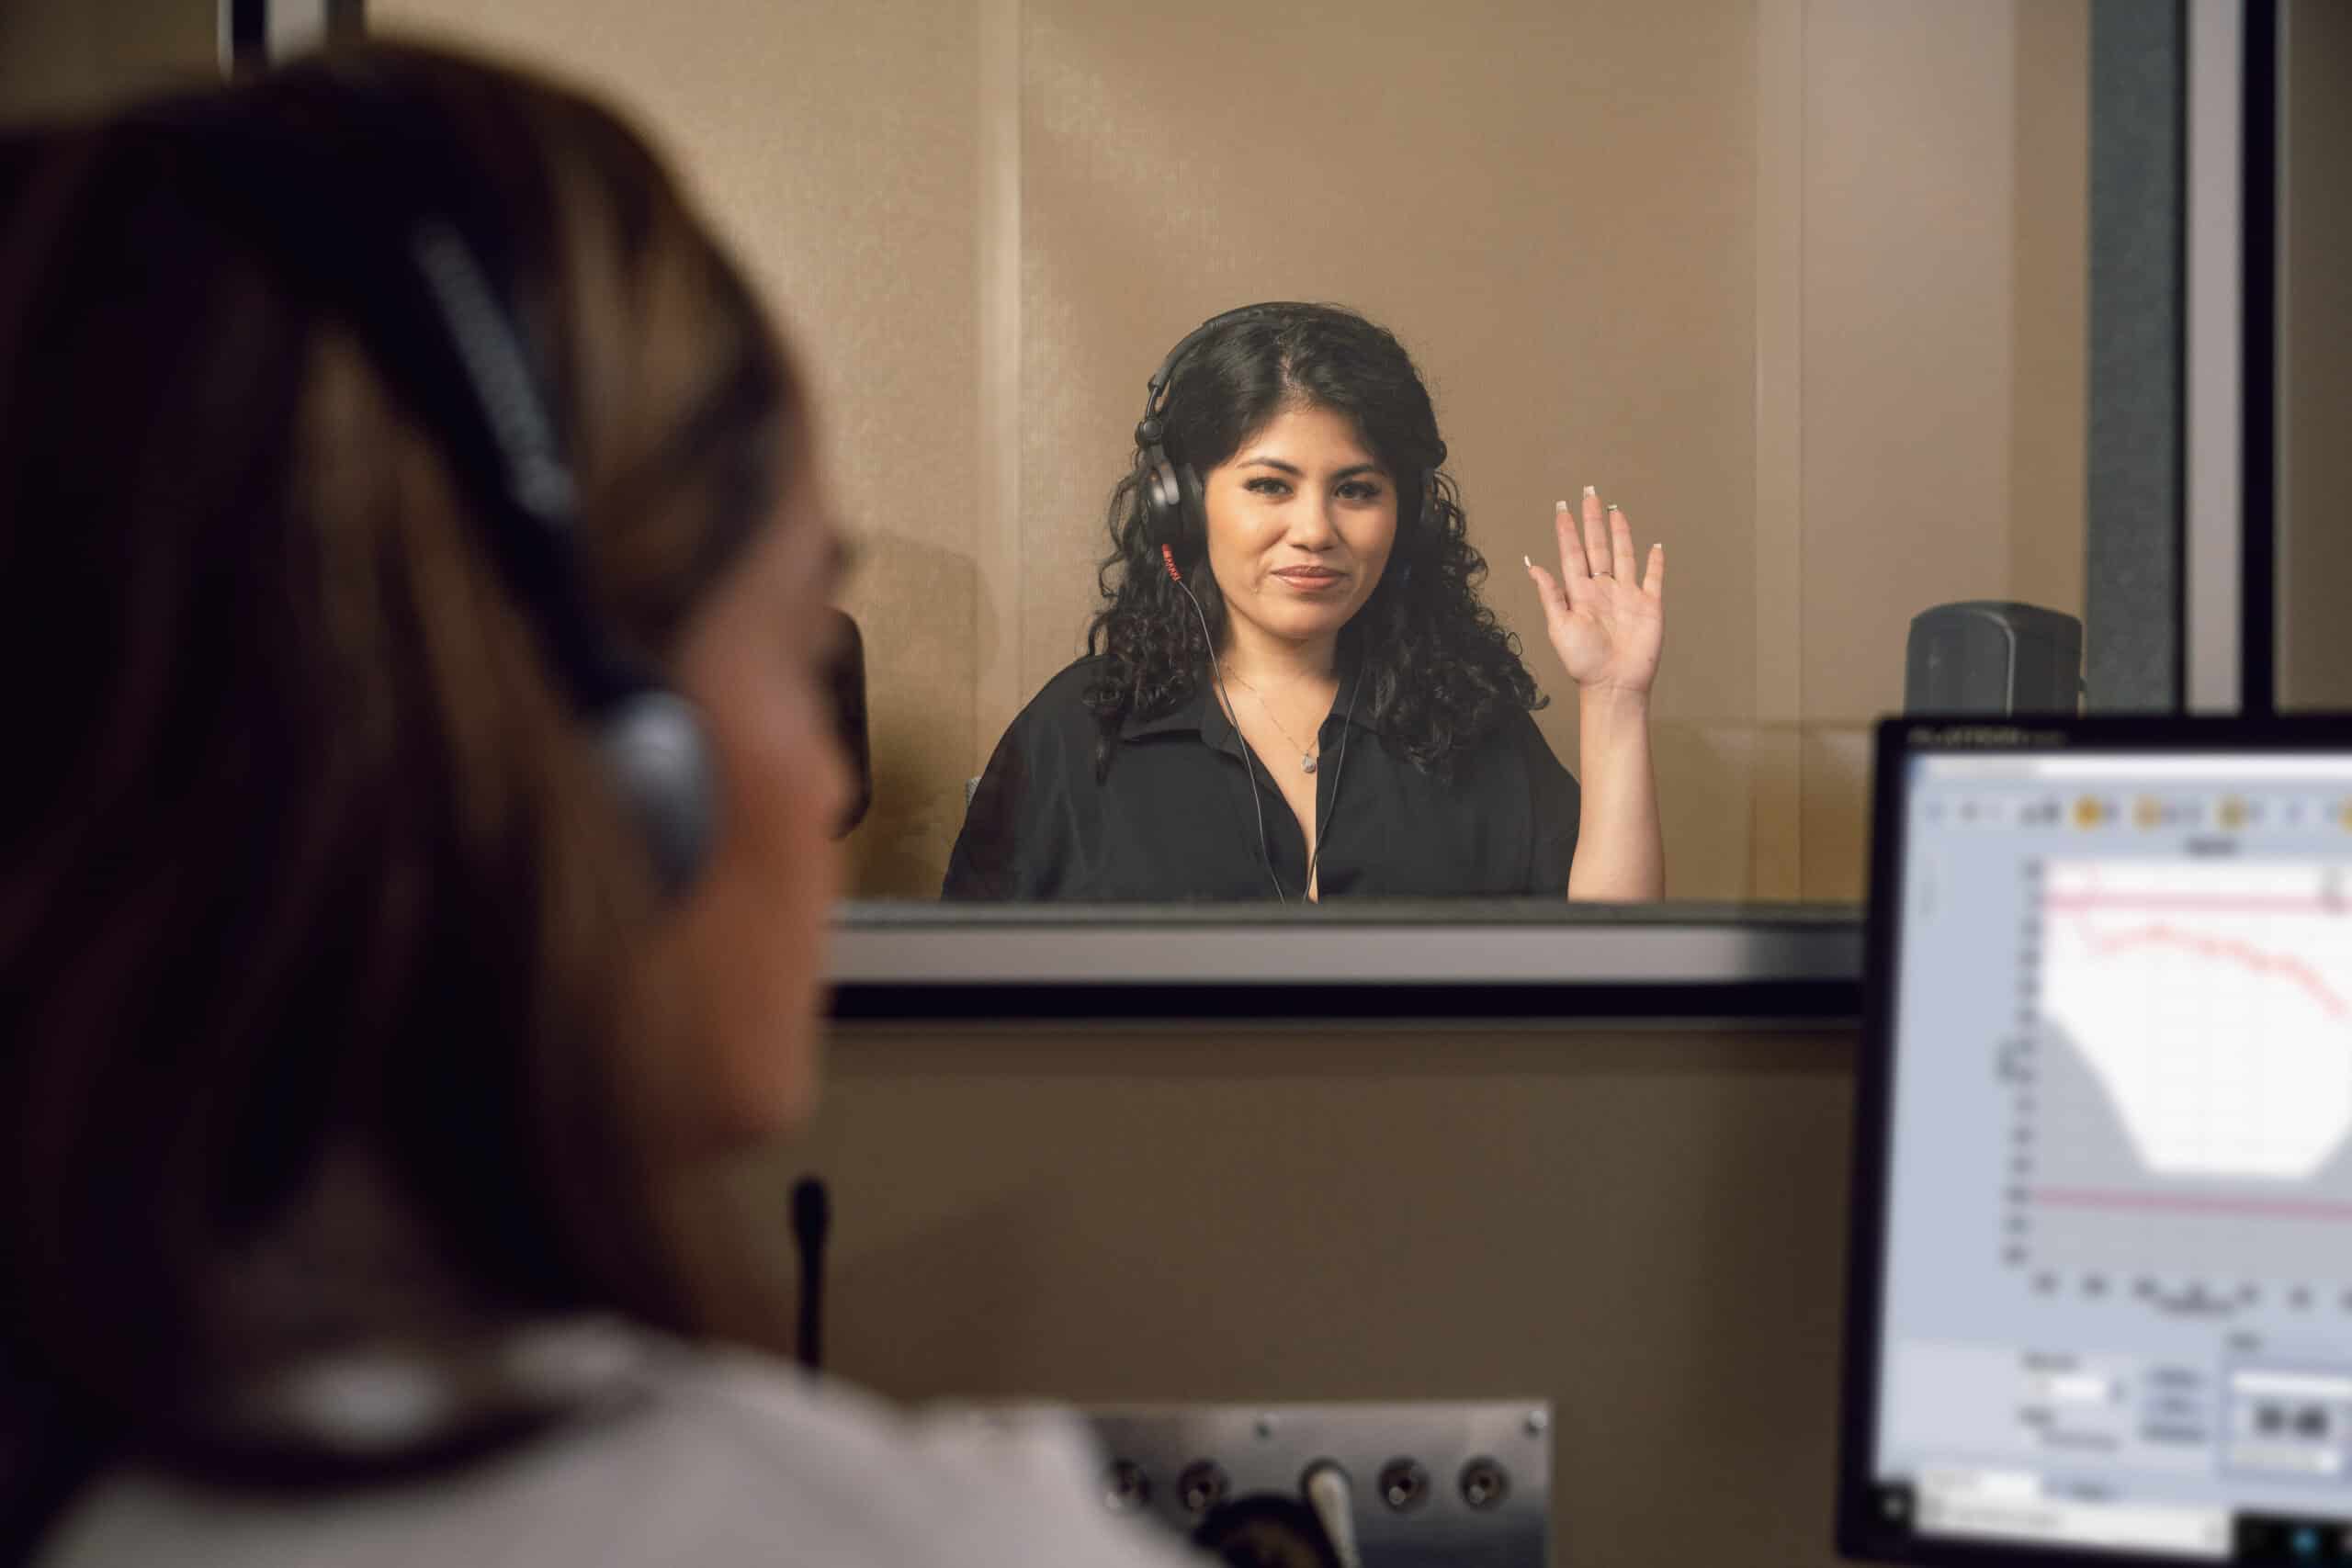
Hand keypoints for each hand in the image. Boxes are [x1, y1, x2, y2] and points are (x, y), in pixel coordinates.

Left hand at [1524, 486, 1663, 696]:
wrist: (1614, 684)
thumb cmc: (1584, 661)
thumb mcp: (1560, 627)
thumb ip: (1550, 595)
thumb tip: (1533, 566)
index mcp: (1580, 592)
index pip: (1572, 554)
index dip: (1567, 531)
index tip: (1562, 507)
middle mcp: (1603, 589)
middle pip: (1598, 546)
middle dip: (1592, 520)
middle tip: (1589, 493)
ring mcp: (1627, 595)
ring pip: (1624, 555)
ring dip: (1620, 532)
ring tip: (1614, 510)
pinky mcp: (1649, 605)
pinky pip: (1653, 577)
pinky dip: (1655, 561)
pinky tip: (1654, 545)